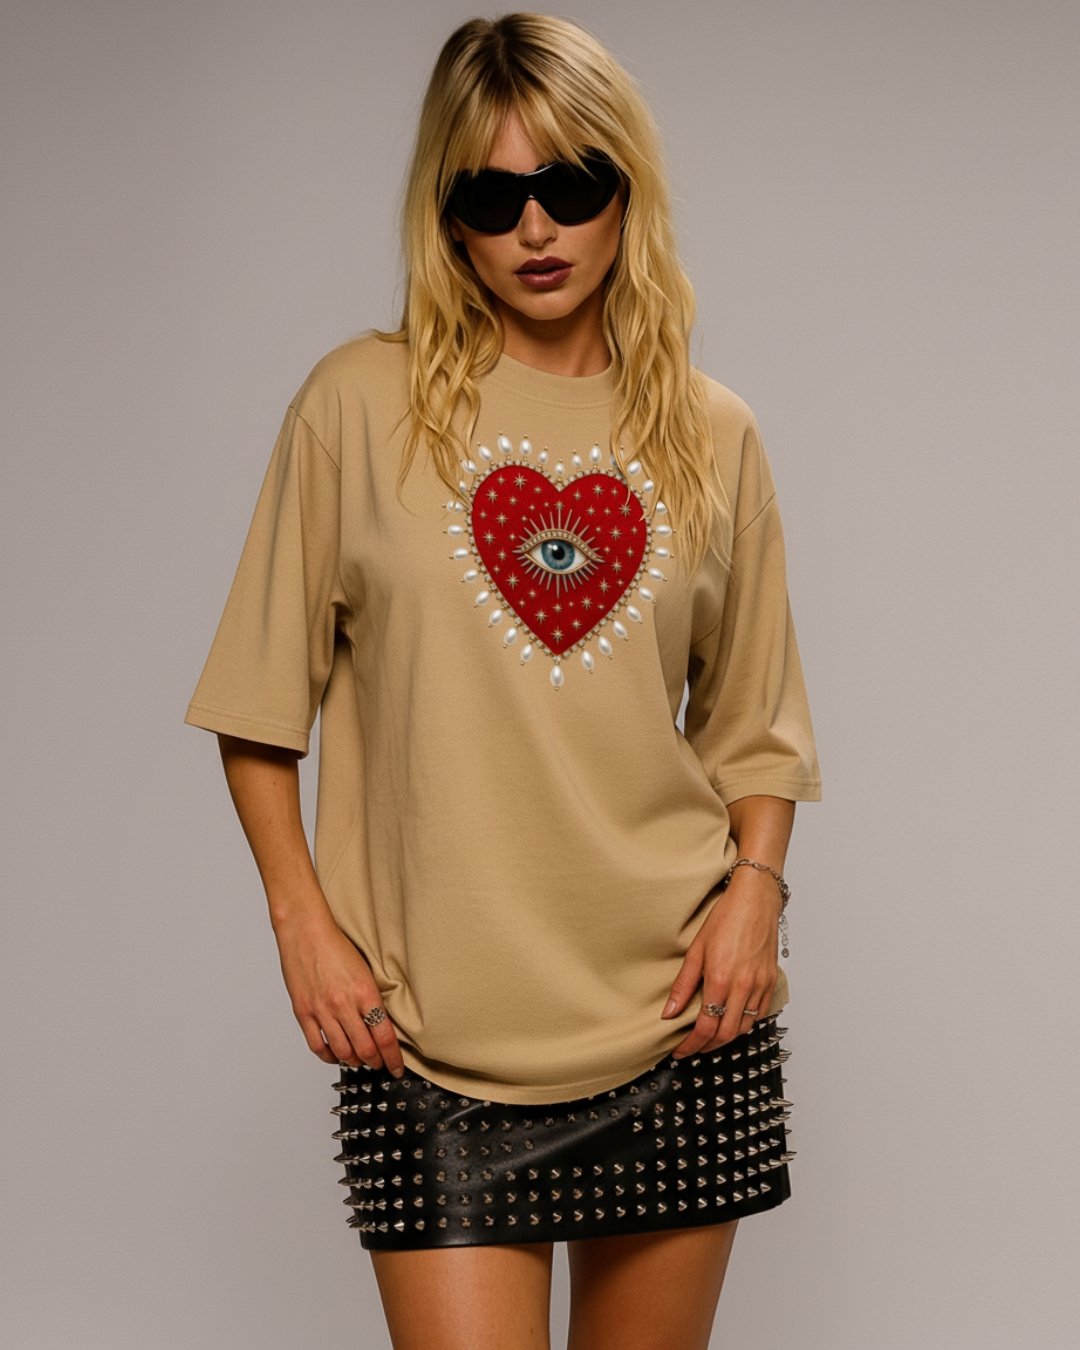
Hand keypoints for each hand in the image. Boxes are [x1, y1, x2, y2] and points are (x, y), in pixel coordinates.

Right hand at [273, 909, 405, 1075]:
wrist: (305, 931)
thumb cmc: (335, 945)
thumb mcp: (365, 970)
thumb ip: (372, 998)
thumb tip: (382, 1023)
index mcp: (365, 992)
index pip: (385, 1036)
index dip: (393, 1058)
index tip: (396, 1067)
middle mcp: (344, 1005)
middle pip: (365, 1049)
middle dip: (376, 1062)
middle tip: (380, 1064)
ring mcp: (322, 1011)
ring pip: (343, 1052)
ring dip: (354, 1061)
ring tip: (360, 1059)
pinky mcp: (303, 1012)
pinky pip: (317, 1046)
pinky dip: (329, 1056)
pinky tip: (335, 1054)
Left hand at [661, 869, 781, 1055]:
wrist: (756, 900)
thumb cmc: (726, 918)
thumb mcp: (696, 950)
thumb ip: (684, 985)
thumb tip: (669, 1012)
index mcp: (721, 980)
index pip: (705, 1027)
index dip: (691, 1045)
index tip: (680, 1051)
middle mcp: (743, 987)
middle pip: (726, 1034)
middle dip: (707, 1047)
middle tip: (692, 1048)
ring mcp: (760, 986)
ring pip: (744, 1028)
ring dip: (726, 1038)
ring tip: (709, 1036)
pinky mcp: (771, 982)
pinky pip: (759, 1015)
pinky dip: (744, 1023)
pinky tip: (732, 1020)